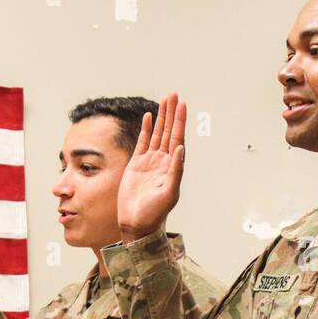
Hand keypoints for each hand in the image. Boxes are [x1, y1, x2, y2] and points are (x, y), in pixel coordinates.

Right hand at [116, 92, 186, 241]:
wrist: (137, 223)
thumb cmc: (155, 213)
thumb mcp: (169, 193)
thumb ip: (175, 171)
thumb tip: (180, 149)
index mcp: (172, 166)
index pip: (177, 138)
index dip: (180, 121)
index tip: (182, 105)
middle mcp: (163, 161)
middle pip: (168, 131)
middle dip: (171, 113)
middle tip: (173, 94)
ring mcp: (150, 162)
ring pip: (157, 134)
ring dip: (161, 117)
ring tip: (164, 100)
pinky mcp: (136, 165)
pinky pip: (142, 142)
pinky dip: (145, 129)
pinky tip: (148, 117)